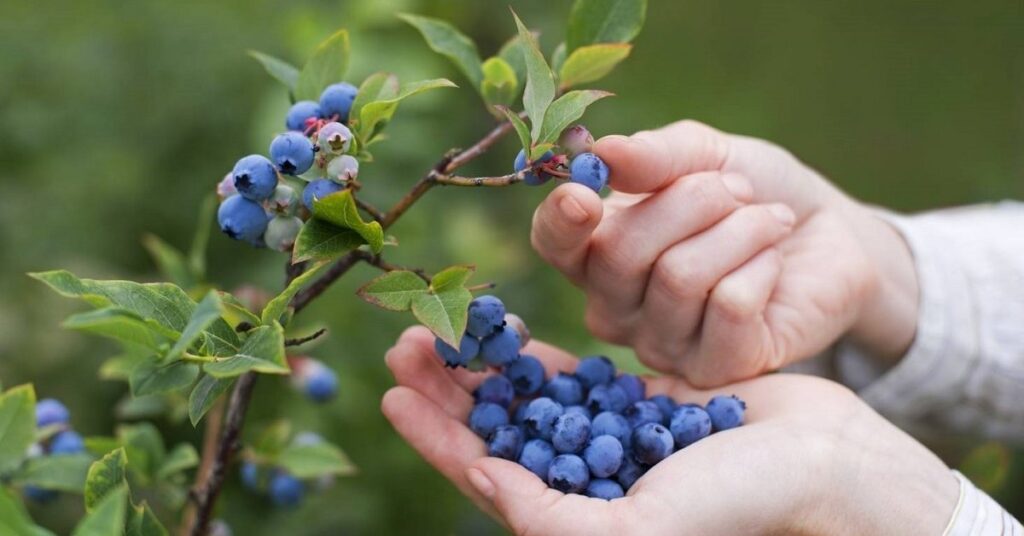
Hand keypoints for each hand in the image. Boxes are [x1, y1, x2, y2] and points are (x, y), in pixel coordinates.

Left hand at [381, 327, 956, 535]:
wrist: (824, 466)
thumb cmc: (737, 509)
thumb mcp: (636, 530)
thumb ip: (551, 518)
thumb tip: (483, 482)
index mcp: (573, 517)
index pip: (482, 474)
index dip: (433, 436)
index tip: (391, 393)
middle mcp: (583, 480)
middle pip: (495, 430)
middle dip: (447, 390)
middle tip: (405, 343)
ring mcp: (610, 438)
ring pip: (526, 398)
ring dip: (482, 365)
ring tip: (442, 326)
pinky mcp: (640, 402)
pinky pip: (574, 375)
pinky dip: (537, 355)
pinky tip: (504, 329)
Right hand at [531, 120, 918, 385]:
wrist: (829, 235)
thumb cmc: (753, 192)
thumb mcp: (706, 155)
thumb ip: (655, 156)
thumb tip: (604, 153)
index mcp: (597, 250)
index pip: (553, 244)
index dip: (560, 221)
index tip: (585, 193)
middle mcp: (616, 307)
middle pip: (620, 253)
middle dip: (691, 201)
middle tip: (738, 190)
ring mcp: (662, 346)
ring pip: (679, 277)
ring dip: (739, 230)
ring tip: (769, 220)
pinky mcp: (716, 369)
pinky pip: (728, 307)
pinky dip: (761, 266)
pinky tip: (774, 264)